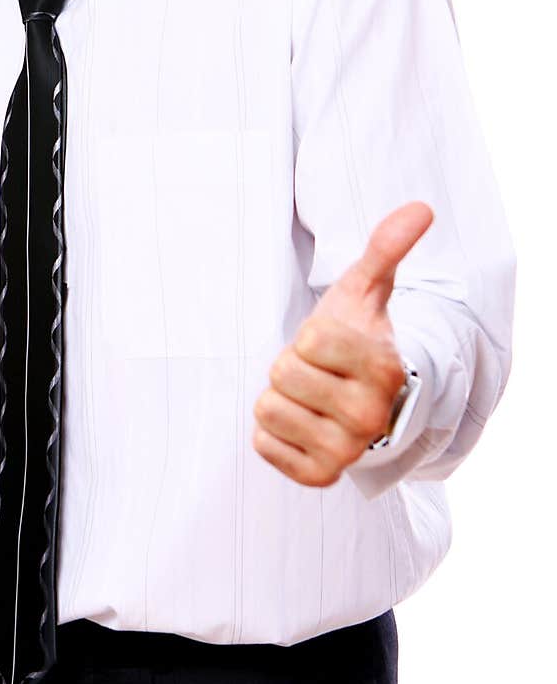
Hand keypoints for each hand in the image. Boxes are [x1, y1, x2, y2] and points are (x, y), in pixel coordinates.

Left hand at [252, 201, 432, 486]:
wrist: (364, 402)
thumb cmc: (358, 341)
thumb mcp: (367, 292)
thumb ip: (386, 248)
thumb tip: (420, 208)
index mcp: (383, 367)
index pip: (310, 338)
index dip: (311, 335)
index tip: (330, 345)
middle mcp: (369, 415)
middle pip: (282, 373)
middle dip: (292, 367)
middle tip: (318, 373)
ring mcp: (346, 450)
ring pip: (269, 409)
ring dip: (282, 399)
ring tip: (310, 398)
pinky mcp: (319, 475)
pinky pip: (263, 443)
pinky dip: (274, 433)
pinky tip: (303, 424)